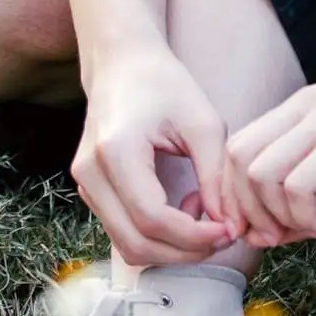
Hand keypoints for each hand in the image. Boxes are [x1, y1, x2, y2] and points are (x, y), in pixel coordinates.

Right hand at [72, 45, 238, 267]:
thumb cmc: (165, 85)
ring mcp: (85, 184)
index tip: (229, 230)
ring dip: (171, 247)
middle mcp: (91, 172)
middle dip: (185, 251)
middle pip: (136, 243)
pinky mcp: (90, 190)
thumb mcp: (202, 123)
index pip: (152, 218)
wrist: (123, 64)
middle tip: (223, 234)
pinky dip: (156, 236)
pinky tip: (182, 208)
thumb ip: (216, 177)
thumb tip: (230, 227)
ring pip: (127, 245)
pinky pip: (122, 232)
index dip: (194, 236)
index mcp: (116, 150)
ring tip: (202, 212)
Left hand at [225, 86, 315, 247]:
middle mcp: (307, 104)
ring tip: (313, 227)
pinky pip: (295, 184)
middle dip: (247, 207)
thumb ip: (293, 211)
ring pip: (260, 171)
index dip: (234, 195)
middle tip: (278, 237)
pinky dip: (303, 215)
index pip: (237, 147)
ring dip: (277, 213)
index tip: (258, 233)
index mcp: (301, 110)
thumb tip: (252, 234)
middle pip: (238, 157)